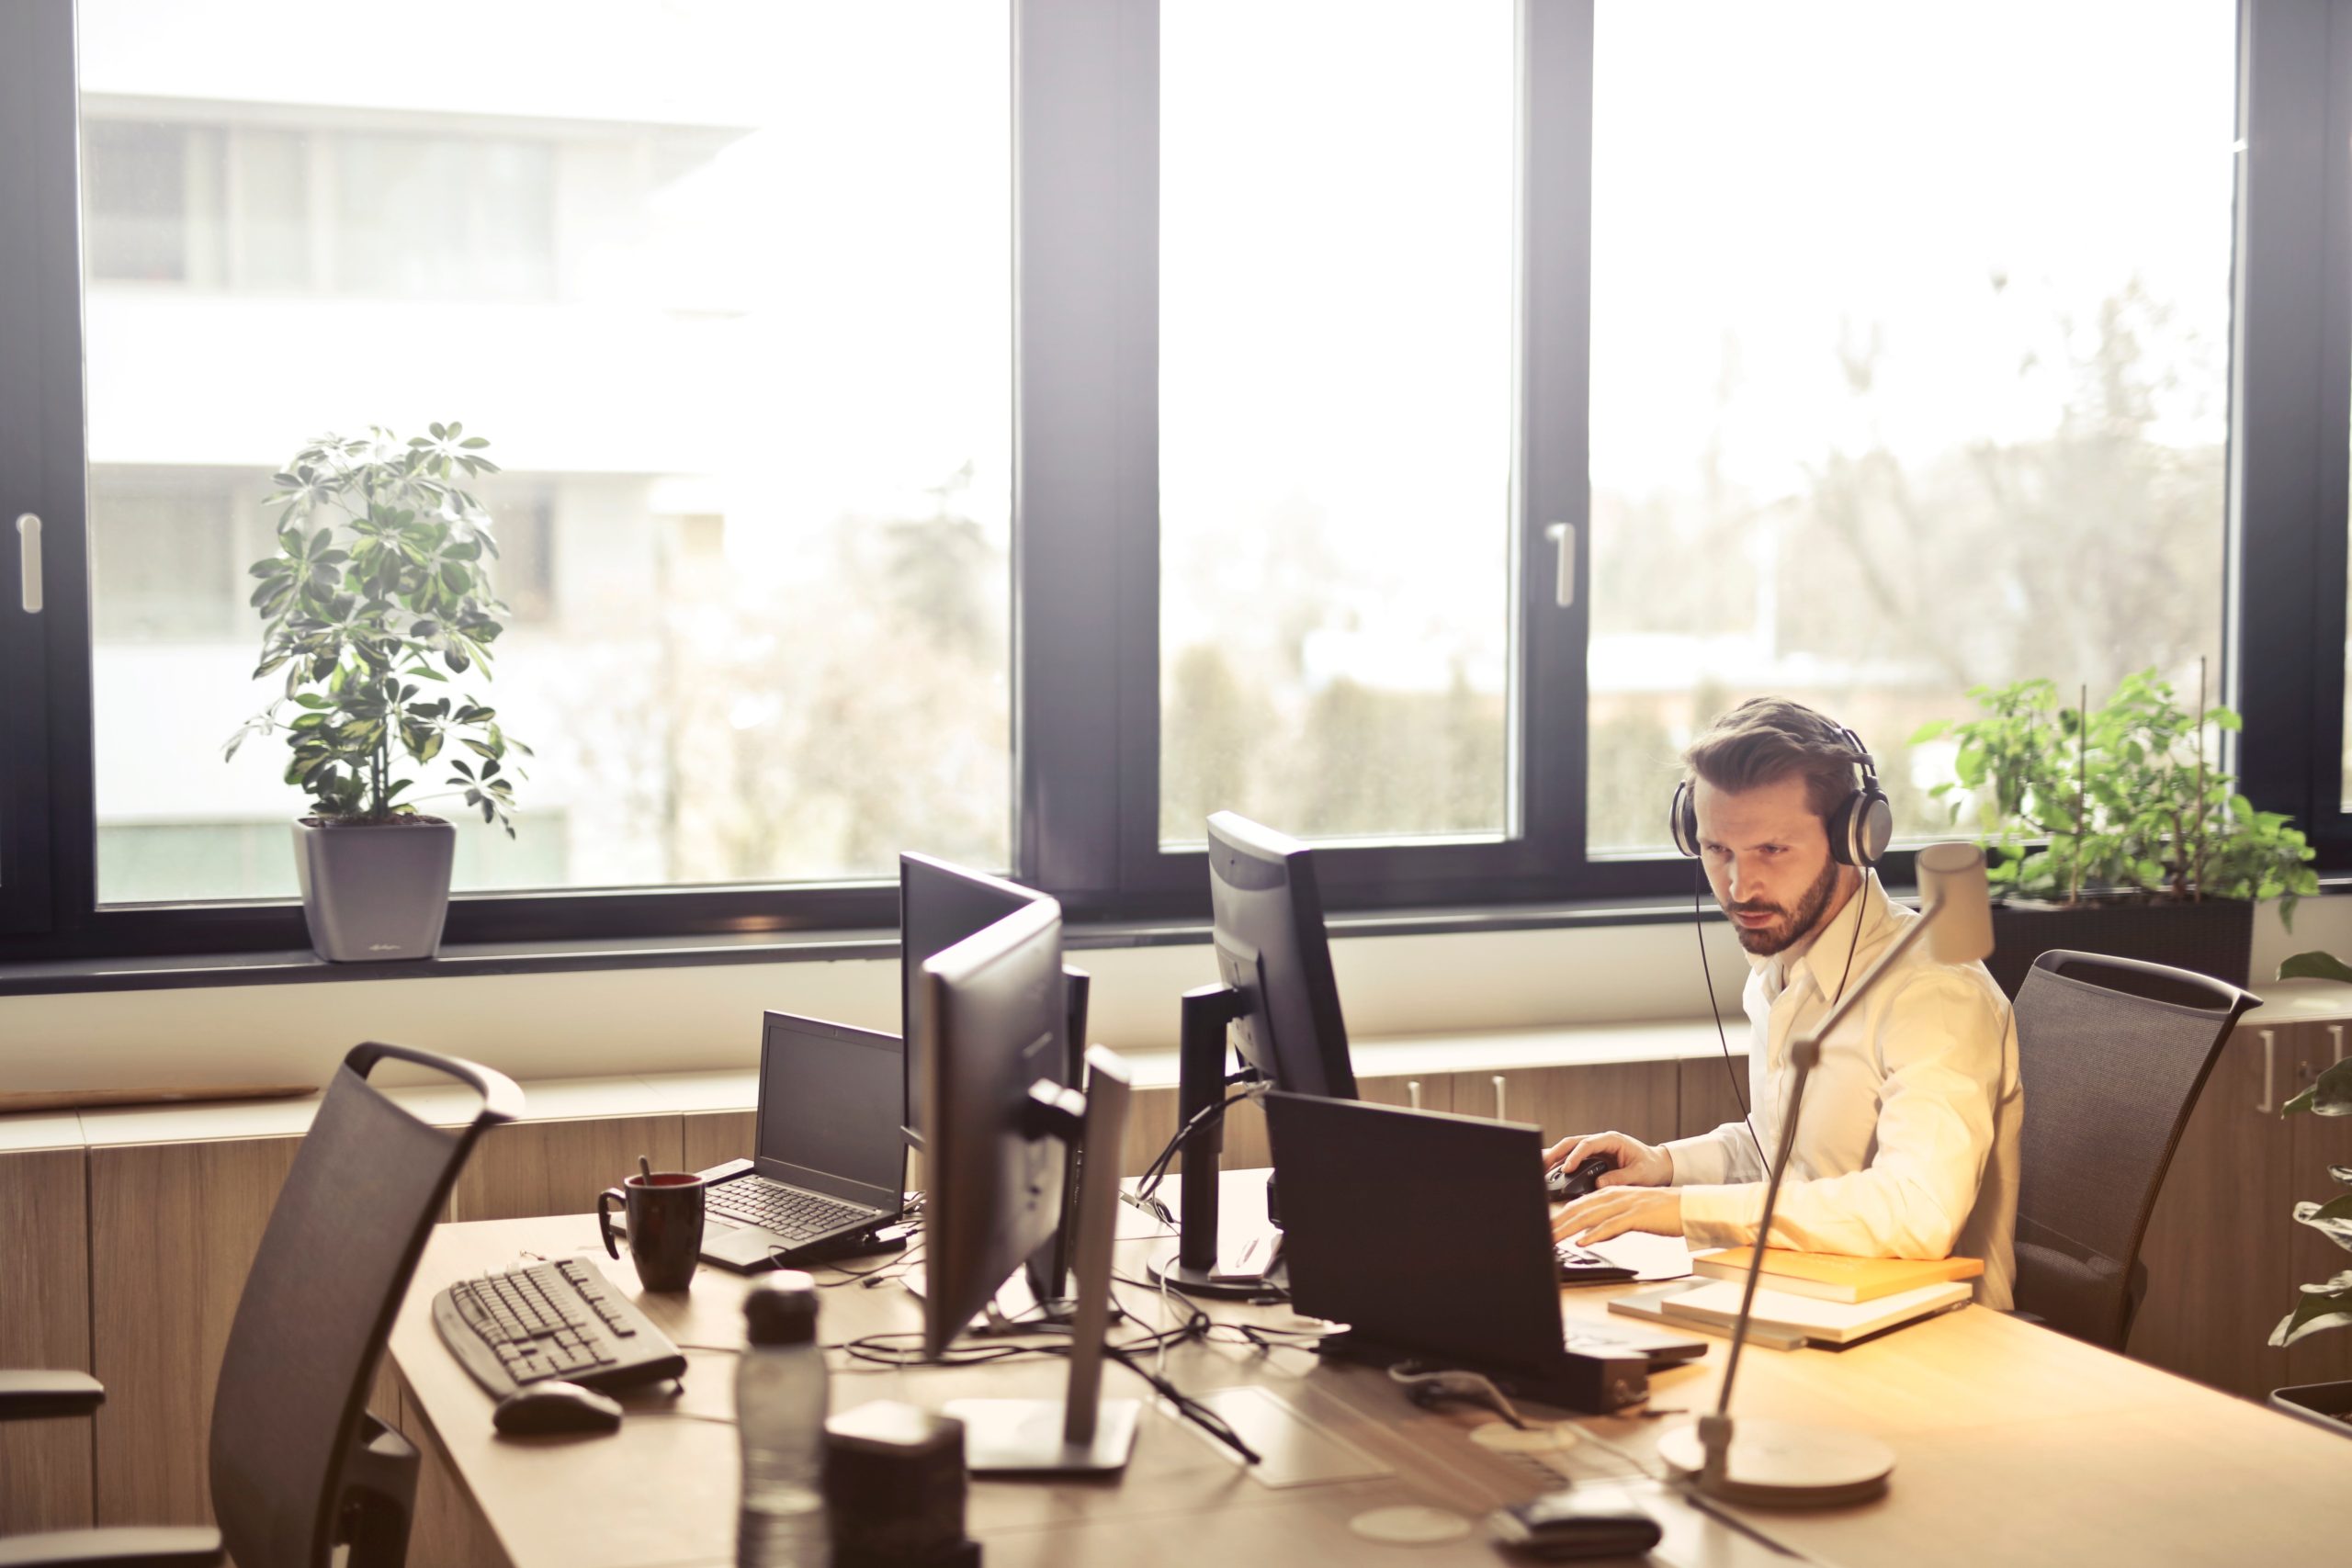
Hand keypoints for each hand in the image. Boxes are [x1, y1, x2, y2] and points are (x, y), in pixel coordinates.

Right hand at [1541, 1130, 1671, 1188]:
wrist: (1658, 1165)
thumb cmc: (1651, 1167)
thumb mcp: (1639, 1174)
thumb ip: (1620, 1178)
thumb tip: (1598, 1184)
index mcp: (1612, 1140)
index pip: (1587, 1144)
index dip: (1575, 1156)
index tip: (1567, 1169)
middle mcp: (1601, 1141)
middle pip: (1572, 1143)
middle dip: (1556, 1153)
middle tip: (1542, 1165)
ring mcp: (1595, 1149)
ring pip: (1569, 1149)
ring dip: (1555, 1157)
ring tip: (1540, 1169)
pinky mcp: (1593, 1158)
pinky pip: (1573, 1158)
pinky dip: (1561, 1164)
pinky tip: (1550, 1172)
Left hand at [1553, 1186, 1682, 1244]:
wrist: (1689, 1207)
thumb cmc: (1662, 1213)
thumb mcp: (1630, 1215)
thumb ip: (1610, 1222)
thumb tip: (1590, 1235)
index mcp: (1611, 1194)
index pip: (1578, 1205)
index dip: (1558, 1217)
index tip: (1544, 1228)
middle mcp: (1614, 1196)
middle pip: (1578, 1209)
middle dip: (1556, 1223)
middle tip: (1539, 1235)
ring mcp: (1625, 1204)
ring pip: (1590, 1216)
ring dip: (1568, 1229)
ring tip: (1552, 1240)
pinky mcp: (1637, 1216)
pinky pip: (1612, 1225)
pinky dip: (1595, 1234)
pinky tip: (1583, 1241)